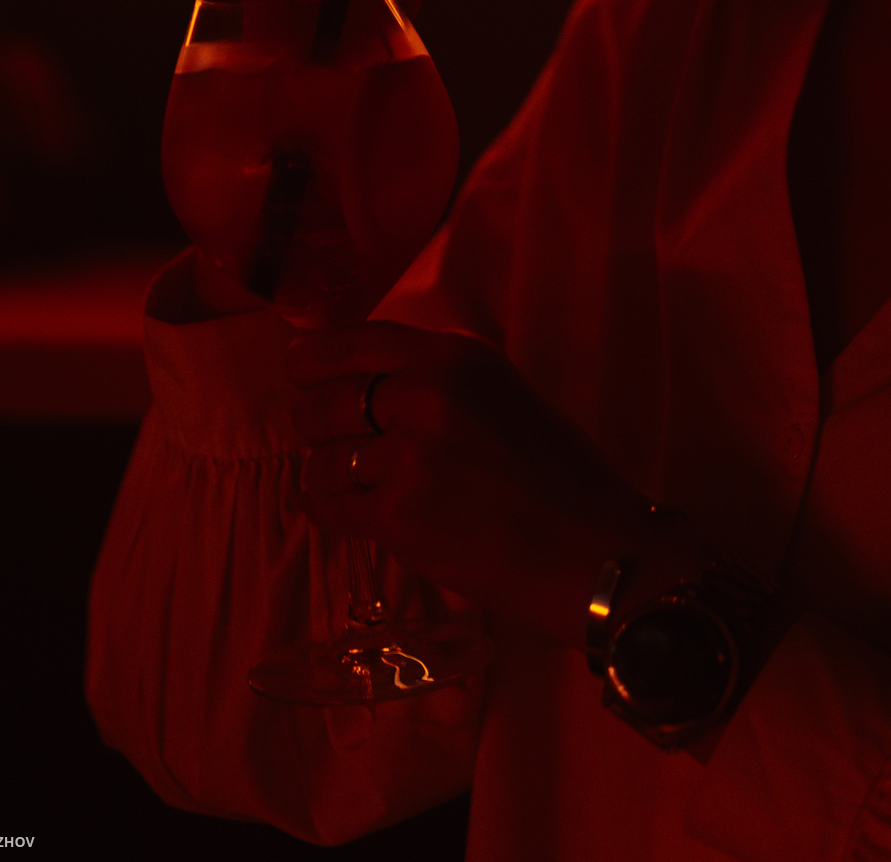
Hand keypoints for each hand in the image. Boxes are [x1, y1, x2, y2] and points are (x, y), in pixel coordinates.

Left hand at [287, 321, 680, 649]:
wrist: (592, 549)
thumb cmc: (561, 474)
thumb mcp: (502, 394)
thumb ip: (439, 381)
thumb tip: (366, 381)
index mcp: (454, 357)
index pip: (356, 340)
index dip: (314, 356)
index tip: (298, 368)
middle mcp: (424, 395)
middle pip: (324, 399)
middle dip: (316, 422)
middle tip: (330, 438)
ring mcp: (408, 457)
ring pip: (322, 458)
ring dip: (328, 472)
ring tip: (352, 483)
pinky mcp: (398, 516)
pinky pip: (331, 507)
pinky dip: (330, 509)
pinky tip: (342, 509)